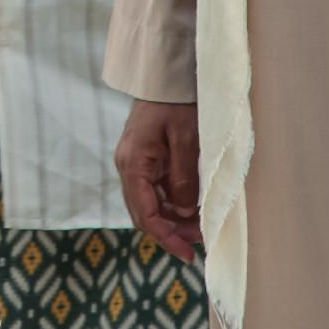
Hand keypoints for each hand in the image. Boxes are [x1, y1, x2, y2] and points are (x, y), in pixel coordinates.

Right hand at [114, 99, 200, 260]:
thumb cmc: (177, 102)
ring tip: (200, 228)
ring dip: (172, 219)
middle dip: (170, 232)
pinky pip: (153, 190)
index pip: (145, 214)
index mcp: (133, 163)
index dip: (166, 238)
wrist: (166, 74)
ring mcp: (134, 162)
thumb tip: (185, 212)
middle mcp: (128, 166)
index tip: (188, 254)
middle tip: (199, 243)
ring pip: (148, 204)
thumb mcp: (187, 139)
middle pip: (143, 213)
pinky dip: (171, 204)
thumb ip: (184, 178)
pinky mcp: (143, 158)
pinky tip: (190, 208)